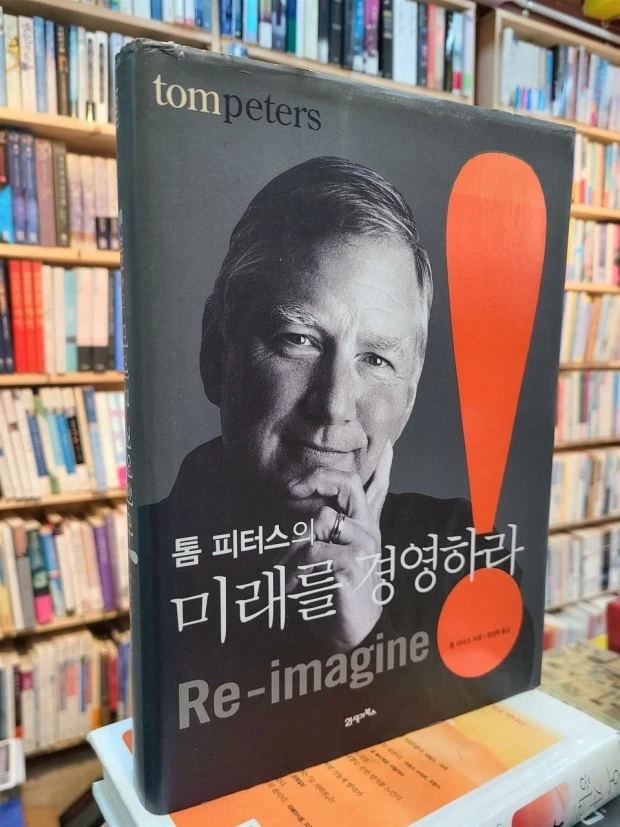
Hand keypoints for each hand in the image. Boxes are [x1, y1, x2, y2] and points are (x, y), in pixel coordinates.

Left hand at [282, 442, 392, 651]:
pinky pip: (313, 552)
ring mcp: (363, 547)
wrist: (353, 632)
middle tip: (291, 490)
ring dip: (292, 544)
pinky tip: (292, 586)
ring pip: (320, 520)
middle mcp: (367, 532)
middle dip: (318, 478)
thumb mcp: (336, 555)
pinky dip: (293, 568)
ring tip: (284, 569)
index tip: (324, 472)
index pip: (372, 487)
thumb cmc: (337, 591)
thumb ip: (331, 533)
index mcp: (363, 526)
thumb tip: (319, 512)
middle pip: (348, 484)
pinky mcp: (352, 566)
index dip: (362, 468)